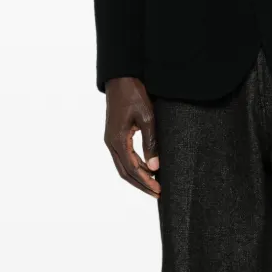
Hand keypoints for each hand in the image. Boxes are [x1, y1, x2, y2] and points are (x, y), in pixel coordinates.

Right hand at [104, 76, 159, 197]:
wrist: (121, 78)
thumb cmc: (134, 94)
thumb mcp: (147, 117)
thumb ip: (151, 143)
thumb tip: (155, 168)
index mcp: (117, 140)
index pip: (132, 169)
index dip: (146, 182)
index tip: (159, 190)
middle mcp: (111, 143)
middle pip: (125, 173)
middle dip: (142, 185)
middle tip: (158, 194)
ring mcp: (111, 140)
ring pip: (123, 166)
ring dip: (138, 177)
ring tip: (155, 185)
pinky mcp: (115, 136)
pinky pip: (124, 157)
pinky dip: (135, 166)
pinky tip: (148, 169)